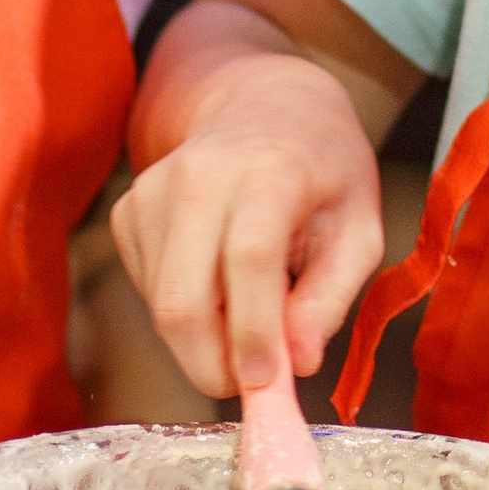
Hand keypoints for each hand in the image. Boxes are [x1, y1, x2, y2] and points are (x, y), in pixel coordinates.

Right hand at [111, 57, 383, 396]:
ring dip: (203, 338)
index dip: (253, 329)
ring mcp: (153, 192)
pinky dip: (184, 310)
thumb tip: (299, 360)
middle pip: (184, 295)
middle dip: (211, 361)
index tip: (265, 382)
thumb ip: (333, 295)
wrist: (262, 105)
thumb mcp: (360, 227)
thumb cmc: (323, 172)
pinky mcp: (128, 213)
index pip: (249, 258)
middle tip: (248, 384)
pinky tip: (218, 282)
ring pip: (162, 303)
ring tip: (248, 311)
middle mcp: (200, 176)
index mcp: (269, 171)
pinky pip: (150, 290)